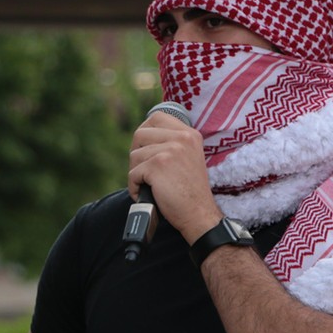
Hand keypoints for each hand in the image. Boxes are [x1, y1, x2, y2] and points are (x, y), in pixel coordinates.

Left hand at [127, 112, 221, 242]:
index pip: (156, 117)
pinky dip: (135, 187)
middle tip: (145, 171)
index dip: (145, 132)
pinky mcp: (157, 166)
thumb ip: (172, 143)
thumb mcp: (189, 158)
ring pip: (134, 156)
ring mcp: (170, 150)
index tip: (145, 148)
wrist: (199, 214)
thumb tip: (142, 135)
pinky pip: (133, 173)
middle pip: (140, 134)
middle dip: (137, 154)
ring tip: (149, 186)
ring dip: (136, 174)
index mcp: (190, 134)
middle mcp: (181, 138)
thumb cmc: (190, 192)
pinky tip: (146, 194)